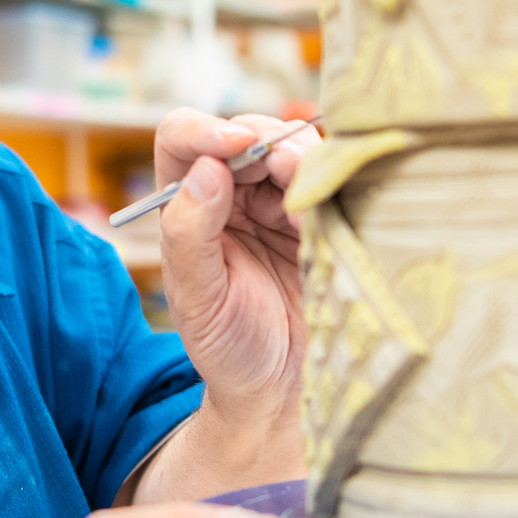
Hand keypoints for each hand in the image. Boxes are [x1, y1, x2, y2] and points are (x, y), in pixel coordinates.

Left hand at [153, 109, 315, 438]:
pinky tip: (336, 206)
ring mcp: (279, 202)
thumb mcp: (199, 299)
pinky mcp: (322, 216)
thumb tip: (206, 169)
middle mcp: (230, 194)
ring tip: (311, 191)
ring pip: (291, 148)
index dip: (204, 129)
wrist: (286, 387)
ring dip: (303, 157)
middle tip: (287, 168)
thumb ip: (191, 235)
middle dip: (265, 140)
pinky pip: (330, 179)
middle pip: (244, 132)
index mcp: (188, 206)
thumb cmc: (229, 348)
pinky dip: (333, 179)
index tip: (234, 145)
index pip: (182, 139)